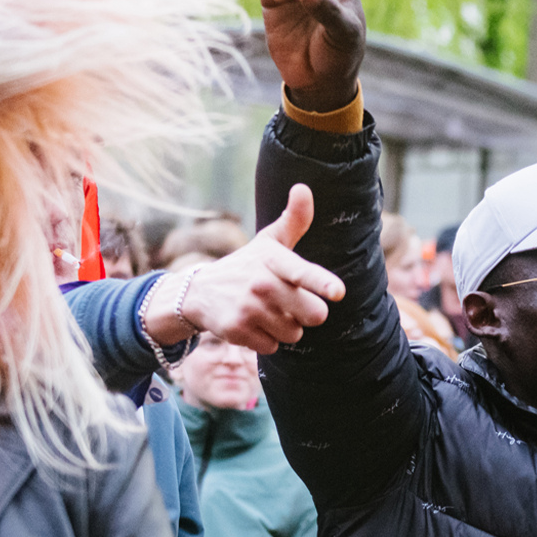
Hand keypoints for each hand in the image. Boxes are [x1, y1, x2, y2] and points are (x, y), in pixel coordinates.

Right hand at [144, 184, 343, 354]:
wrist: (200, 291)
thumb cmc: (248, 265)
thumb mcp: (269, 242)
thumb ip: (294, 220)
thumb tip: (303, 188)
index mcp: (273, 260)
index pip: (301, 272)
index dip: (321, 283)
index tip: (337, 292)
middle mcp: (261, 284)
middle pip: (314, 314)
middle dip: (308, 314)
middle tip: (290, 303)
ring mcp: (248, 309)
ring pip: (294, 334)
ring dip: (286, 328)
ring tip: (266, 312)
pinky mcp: (238, 331)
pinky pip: (273, 347)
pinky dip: (267, 341)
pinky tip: (253, 325)